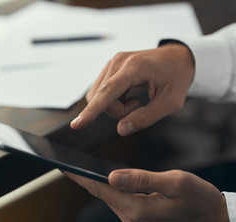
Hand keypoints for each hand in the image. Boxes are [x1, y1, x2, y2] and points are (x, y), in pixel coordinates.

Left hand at [65, 169, 232, 221]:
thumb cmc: (202, 201)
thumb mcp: (175, 182)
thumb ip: (142, 179)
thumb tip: (112, 176)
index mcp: (138, 210)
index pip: (100, 189)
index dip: (79, 176)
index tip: (62, 166)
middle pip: (105, 195)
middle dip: (90, 179)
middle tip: (75, 164)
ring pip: (115, 201)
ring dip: (107, 187)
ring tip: (94, 171)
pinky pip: (125, 208)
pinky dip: (120, 195)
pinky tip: (119, 185)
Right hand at [70, 44, 194, 135]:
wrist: (179, 58)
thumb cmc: (177, 77)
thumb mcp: (170, 103)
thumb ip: (146, 117)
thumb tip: (121, 129)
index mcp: (134, 67)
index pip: (107, 92)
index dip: (91, 111)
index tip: (76, 125)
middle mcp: (118, 62)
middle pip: (100, 98)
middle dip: (116, 111)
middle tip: (137, 107)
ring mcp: (112, 63)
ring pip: (98, 96)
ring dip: (114, 106)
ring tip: (135, 100)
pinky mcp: (110, 67)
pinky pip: (101, 91)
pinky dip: (113, 100)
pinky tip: (129, 94)